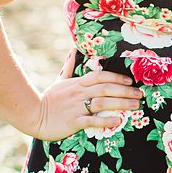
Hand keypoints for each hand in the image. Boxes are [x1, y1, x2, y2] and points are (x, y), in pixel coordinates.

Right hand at [25, 68, 143, 141]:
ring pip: (102, 103)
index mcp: (77, 83)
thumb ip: (69, 67)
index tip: (130, 81)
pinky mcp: (73, 121)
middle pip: (105, 89)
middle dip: (124, 91)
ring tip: (135, 106)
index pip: (100, 76)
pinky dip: (105, 120)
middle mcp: (79, 93)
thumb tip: (73, 51)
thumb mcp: (59, 80)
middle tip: (139, 94)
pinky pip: (91, 120)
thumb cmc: (48, 99)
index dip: (116, 77)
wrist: (31, 115)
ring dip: (121, 104)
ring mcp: (76, 107)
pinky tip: (117, 121)